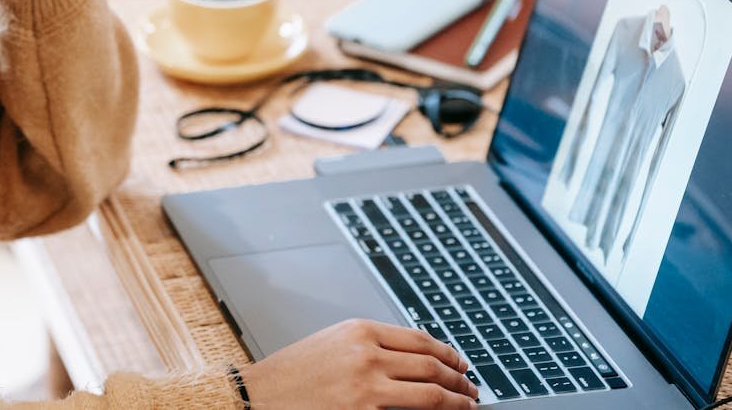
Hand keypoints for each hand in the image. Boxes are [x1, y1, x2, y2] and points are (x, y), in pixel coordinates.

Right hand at [239, 319, 478, 409]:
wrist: (260, 397)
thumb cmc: (292, 373)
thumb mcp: (333, 342)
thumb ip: (371, 344)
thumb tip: (414, 357)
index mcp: (360, 330)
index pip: (420, 339)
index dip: (448, 352)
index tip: (461, 362)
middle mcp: (367, 355)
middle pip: (432, 365)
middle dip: (459, 379)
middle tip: (471, 387)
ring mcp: (368, 389)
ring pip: (431, 394)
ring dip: (456, 402)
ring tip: (467, 406)